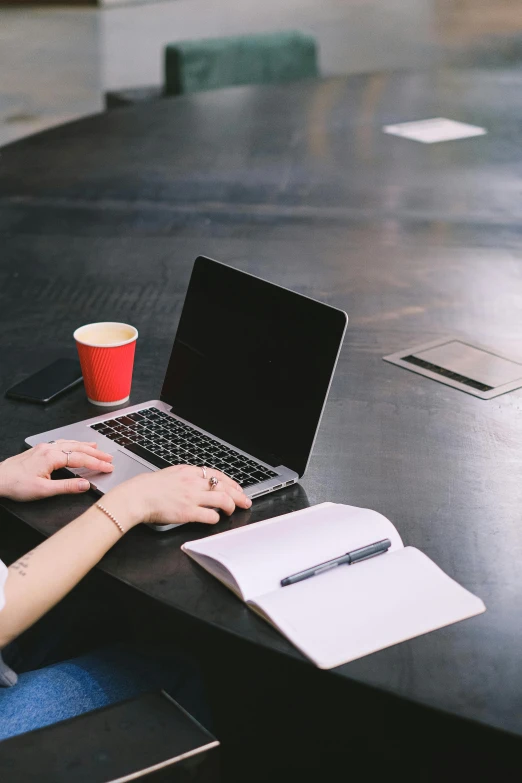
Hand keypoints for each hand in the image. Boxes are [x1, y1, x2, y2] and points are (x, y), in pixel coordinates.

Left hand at [0, 441, 113, 500]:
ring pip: (70, 443)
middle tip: (109, 458)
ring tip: (97, 448)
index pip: (81, 459)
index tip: (109, 467)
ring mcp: (44, 447)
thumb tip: (86, 484)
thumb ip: (67, 486)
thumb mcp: (44, 490)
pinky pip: (62, 443)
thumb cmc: (16, 485)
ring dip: (86, 446)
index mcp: (52, 457)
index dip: (97, 463)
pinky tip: (75, 446)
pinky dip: (73, 444)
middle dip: (96, 453)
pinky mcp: (39, 450)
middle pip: (78, 448)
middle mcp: (49, 448)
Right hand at [105, 464, 251, 526]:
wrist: (137, 496)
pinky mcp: (188, 512)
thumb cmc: (149, 488)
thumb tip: (198, 482)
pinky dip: (216, 518)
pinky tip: (216, 519)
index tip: (237, 488)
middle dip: (238, 495)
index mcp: (189, 472)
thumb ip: (186, 478)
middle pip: (224, 487)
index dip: (231, 483)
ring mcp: (192, 497)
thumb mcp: (171, 474)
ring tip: (232, 511)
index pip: (217, 475)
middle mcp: (193, 482)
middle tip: (245, 501)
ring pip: (222, 499)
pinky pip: (210, 515)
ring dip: (230, 506)